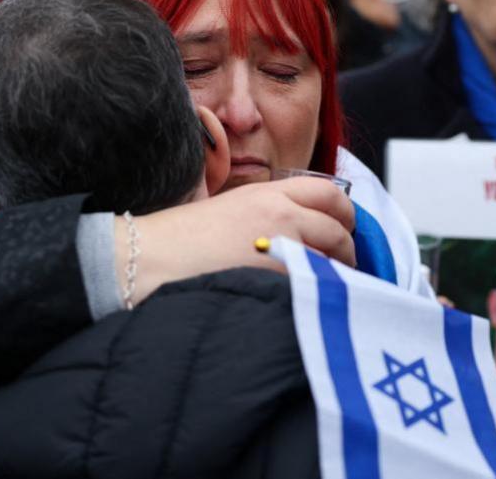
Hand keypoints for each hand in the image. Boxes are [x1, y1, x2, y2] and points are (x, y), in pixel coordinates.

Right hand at [119, 177, 354, 304]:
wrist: (149, 259)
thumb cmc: (177, 240)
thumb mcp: (226, 209)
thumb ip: (263, 214)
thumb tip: (292, 233)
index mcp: (267, 193)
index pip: (329, 192)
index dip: (343, 213)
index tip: (340, 228)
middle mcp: (280, 213)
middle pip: (339, 224)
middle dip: (346, 245)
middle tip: (339, 263)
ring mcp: (281, 245)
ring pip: (334, 255)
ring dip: (337, 271)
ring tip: (323, 285)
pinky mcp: (277, 278)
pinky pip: (317, 282)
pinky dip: (319, 291)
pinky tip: (306, 301)